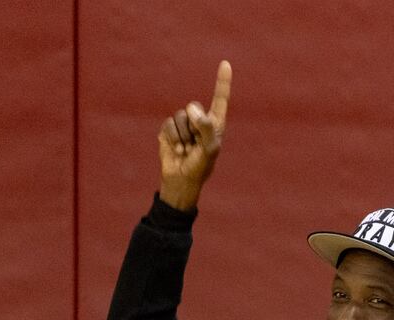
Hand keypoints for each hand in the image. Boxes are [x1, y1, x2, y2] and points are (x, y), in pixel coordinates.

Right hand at [157, 60, 231, 211]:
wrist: (180, 181)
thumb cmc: (200, 167)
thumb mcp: (209, 149)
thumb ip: (206, 128)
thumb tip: (194, 111)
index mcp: (215, 124)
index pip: (220, 99)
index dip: (222, 82)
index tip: (225, 64)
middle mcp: (200, 121)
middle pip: (193, 107)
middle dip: (192, 125)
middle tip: (194, 144)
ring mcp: (184, 125)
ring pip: (180, 116)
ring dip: (182, 136)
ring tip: (185, 150)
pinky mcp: (169, 130)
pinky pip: (168, 123)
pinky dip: (172, 138)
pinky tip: (176, 150)